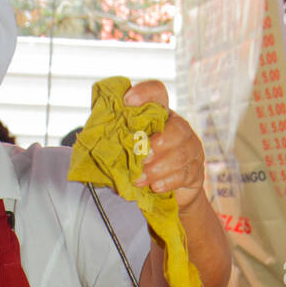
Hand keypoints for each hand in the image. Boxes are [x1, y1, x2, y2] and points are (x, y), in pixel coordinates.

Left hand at [124, 81, 205, 212]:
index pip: (157, 93)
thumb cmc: (141, 165)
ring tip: (141, 178)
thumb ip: (114, 138)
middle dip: (161, 141)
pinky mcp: (195, 172)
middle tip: (142, 155)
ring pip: (182, 153)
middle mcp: (179, 128)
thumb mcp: (126, 148)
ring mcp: (191, 150)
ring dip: (159, 167)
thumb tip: (90, 135)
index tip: (127, 101)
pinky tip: (155, 186)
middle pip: (178, 127)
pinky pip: (185, 174)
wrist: (166, 193)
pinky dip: (168, 181)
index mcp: (160, 115)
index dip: (145, 93)